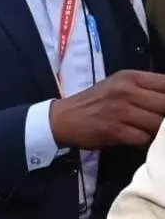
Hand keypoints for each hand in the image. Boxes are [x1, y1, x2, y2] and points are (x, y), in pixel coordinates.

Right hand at [50, 71, 164, 150]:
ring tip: (150, 130)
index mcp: (130, 77)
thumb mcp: (118, 85)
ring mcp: (119, 111)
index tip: (164, 108)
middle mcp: (126, 91)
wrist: (62, 118)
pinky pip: (143, 138)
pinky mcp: (113, 130)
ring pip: (158, 123)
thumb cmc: (94, 102)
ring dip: (158, 131)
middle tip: (161, 121)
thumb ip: (145, 88)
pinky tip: (138, 138)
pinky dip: (144, 141)